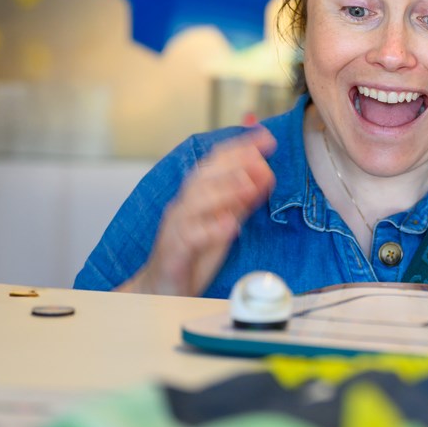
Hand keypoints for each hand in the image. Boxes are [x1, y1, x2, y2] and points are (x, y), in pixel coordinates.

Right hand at [128, 128, 276, 295]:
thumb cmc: (192, 254)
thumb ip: (241, 200)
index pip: (216, 162)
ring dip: (224, 191)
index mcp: (196, 195)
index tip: (267, 138)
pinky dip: (210, 229)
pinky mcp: (174, 253)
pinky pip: (190, 238)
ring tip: (249, 186)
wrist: (160, 288)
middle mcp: (184, 206)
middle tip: (261, 160)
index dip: (240, 148)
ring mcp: (176, 228)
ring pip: (195, 203)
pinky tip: (232, 225)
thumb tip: (265, 175)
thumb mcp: (223, 222)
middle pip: (204, 176)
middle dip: (233, 164)